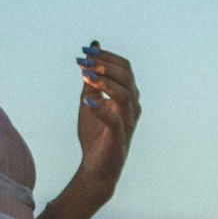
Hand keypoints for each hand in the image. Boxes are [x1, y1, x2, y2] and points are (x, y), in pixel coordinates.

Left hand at [76, 41, 139, 183]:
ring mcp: (128, 123)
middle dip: (105, 65)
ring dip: (105, 82)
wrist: (96, 168)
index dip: (107, 56)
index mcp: (128, 96)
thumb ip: (91, 79)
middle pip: (127, 77)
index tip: (86, 50)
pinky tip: (87, 102)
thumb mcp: (90, 100)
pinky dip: (101, 109)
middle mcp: (132, 107)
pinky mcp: (119, 139)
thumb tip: (92, 50)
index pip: (125, 68)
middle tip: (85, 61)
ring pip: (125, 95)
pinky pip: (115, 121)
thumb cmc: (95, 135)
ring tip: (86, 76)